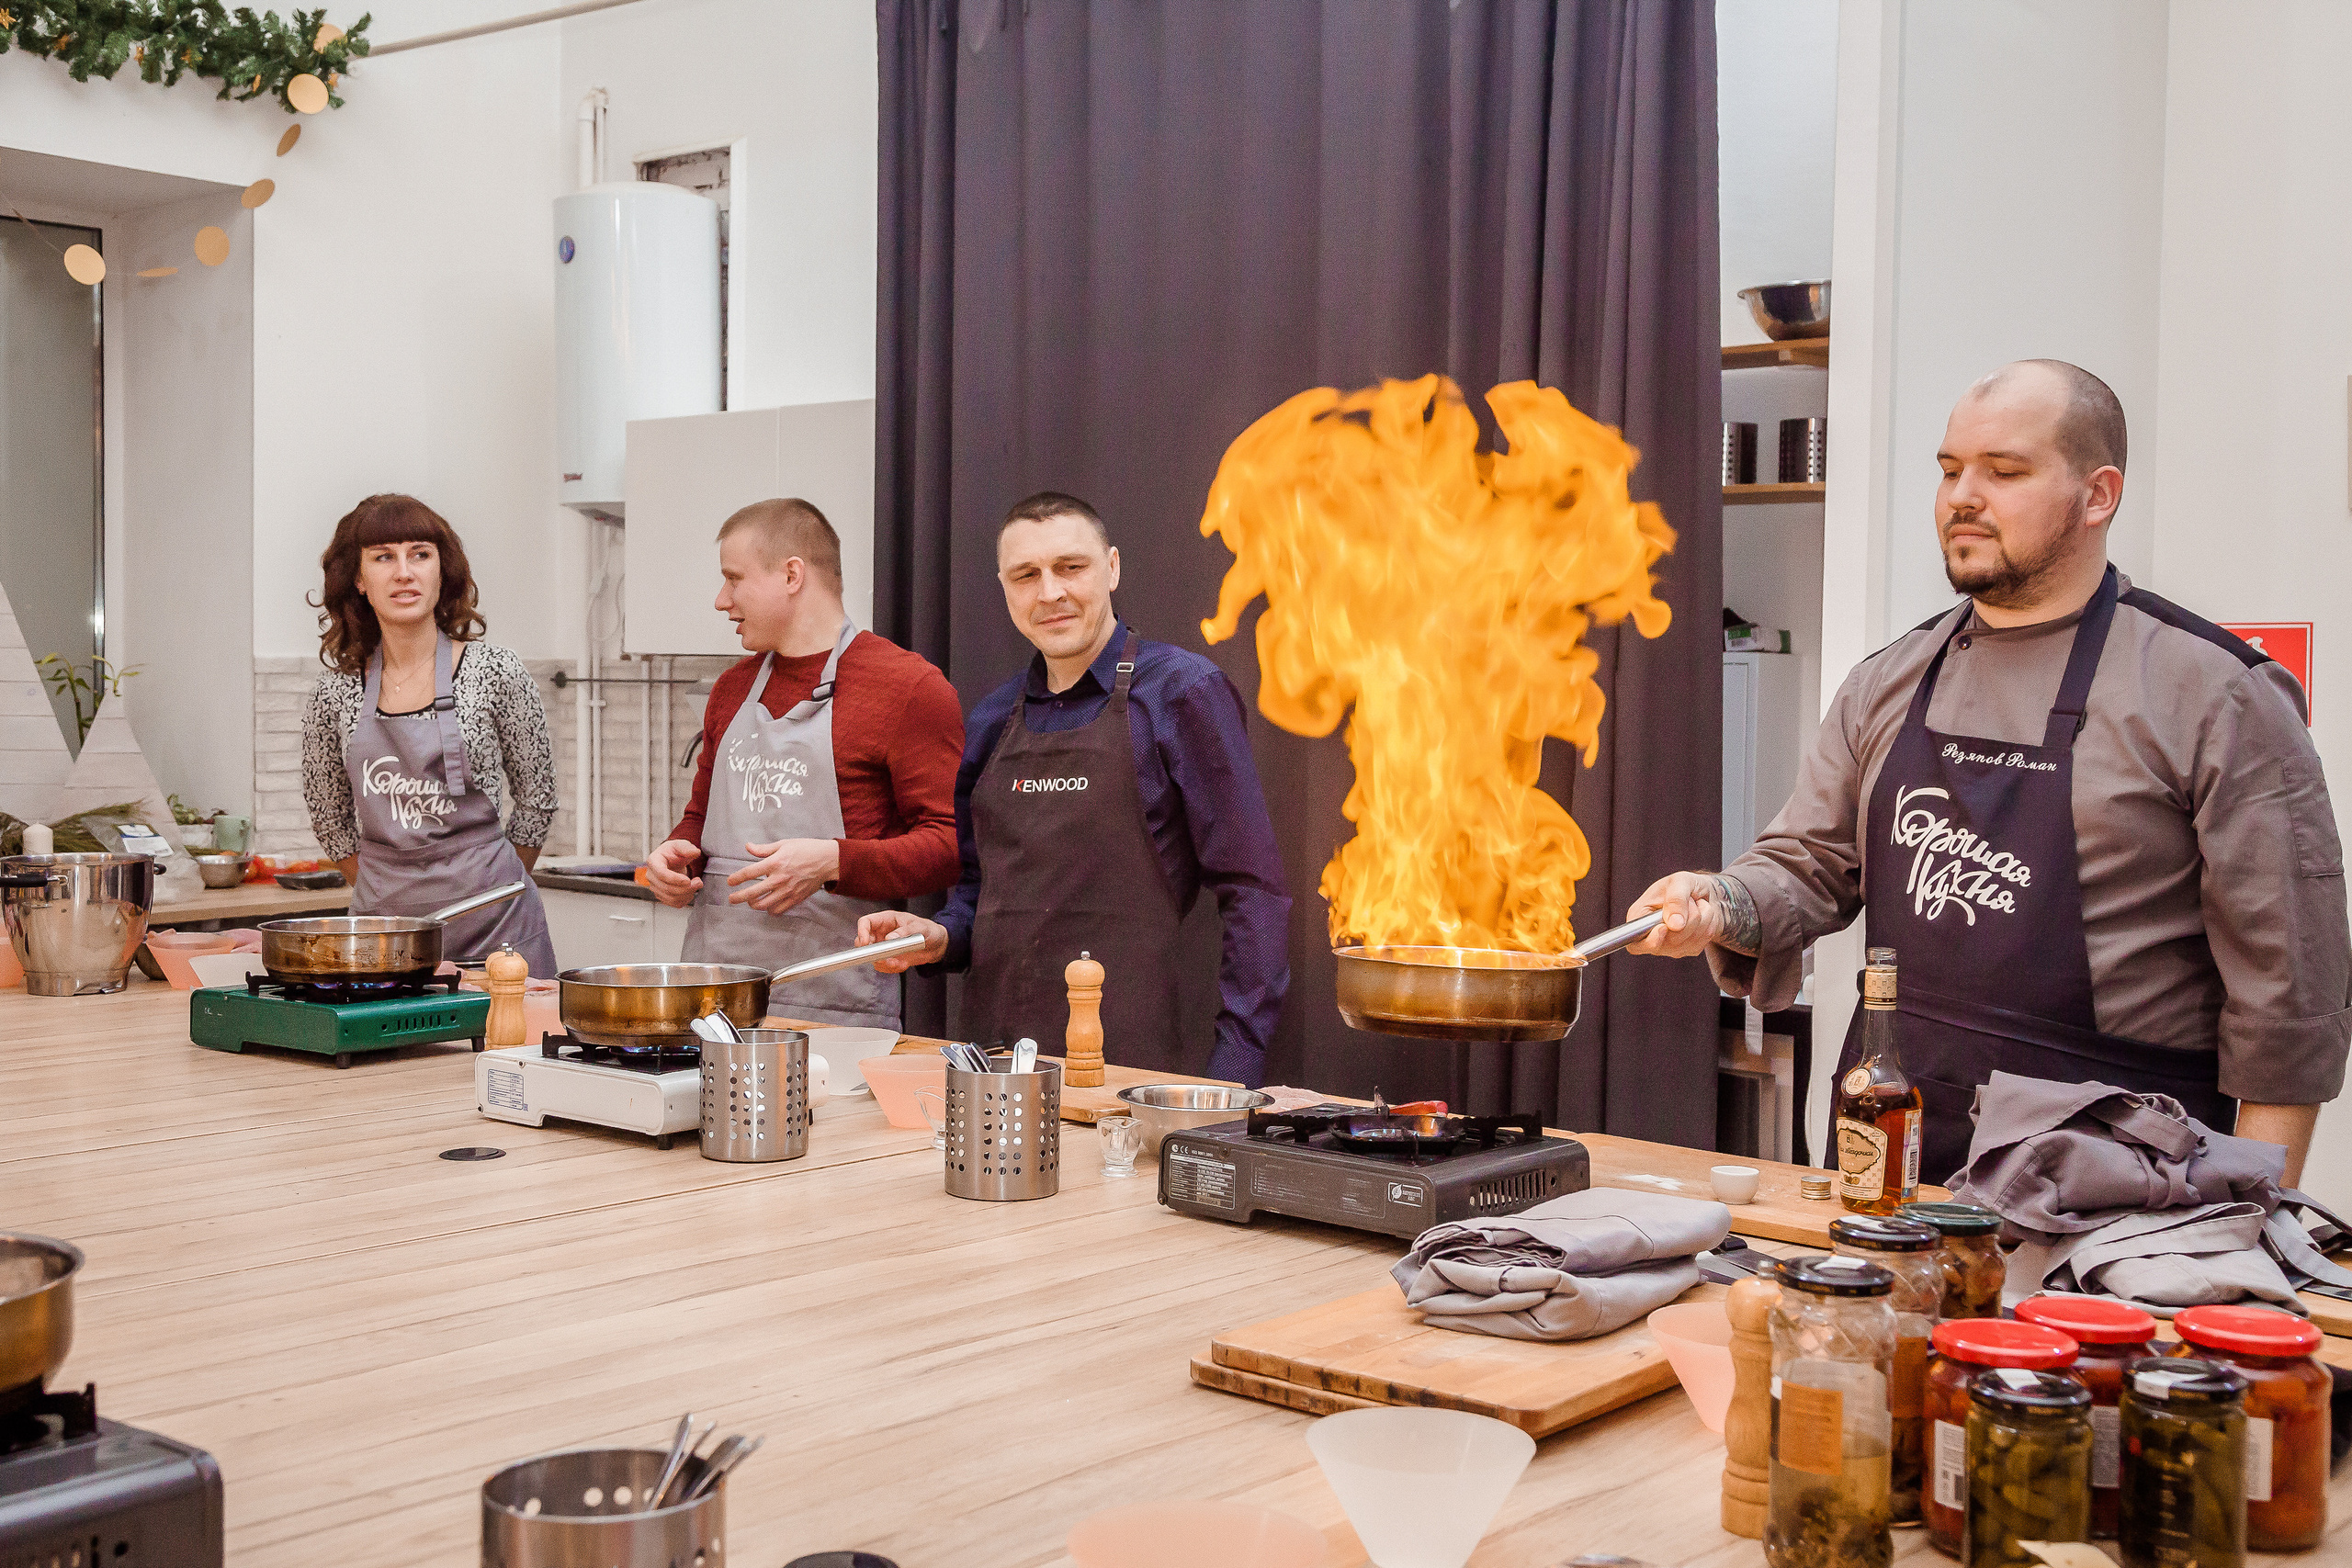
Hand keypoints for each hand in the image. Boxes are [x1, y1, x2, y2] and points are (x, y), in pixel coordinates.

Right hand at [643, 838, 703, 908]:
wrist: (671, 860)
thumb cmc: (673, 852)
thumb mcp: (680, 845)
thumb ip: (687, 848)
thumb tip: (695, 852)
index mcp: (653, 861)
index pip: (661, 874)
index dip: (675, 879)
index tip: (688, 880)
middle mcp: (651, 876)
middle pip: (667, 888)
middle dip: (686, 888)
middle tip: (699, 882)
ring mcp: (655, 887)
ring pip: (671, 898)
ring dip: (687, 894)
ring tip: (696, 885)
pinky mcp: (661, 895)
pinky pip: (673, 903)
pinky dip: (685, 900)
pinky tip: (690, 891)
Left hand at [726, 838, 840, 913]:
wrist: (827, 860)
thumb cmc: (806, 849)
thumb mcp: (784, 844)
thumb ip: (763, 849)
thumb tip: (748, 847)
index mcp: (775, 863)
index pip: (749, 873)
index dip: (736, 878)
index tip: (730, 882)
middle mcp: (779, 879)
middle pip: (752, 893)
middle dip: (738, 897)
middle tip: (732, 898)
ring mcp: (788, 891)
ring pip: (764, 905)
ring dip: (753, 904)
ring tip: (750, 902)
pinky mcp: (795, 898)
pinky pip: (778, 910)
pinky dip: (770, 910)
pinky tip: (767, 906)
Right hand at [856, 909, 947, 970]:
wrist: (938, 945)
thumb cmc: (930, 930)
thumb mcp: (921, 928)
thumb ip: (905, 932)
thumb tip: (889, 938)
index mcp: (887, 920)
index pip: (865, 922)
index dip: (861, 931)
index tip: (866, 943)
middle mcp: (882, 933)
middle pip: (862, 941)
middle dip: (869, 951)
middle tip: (881, 957)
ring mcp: (884, 947)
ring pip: (871, 956)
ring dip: (882, 962)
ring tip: (897, 963)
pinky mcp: (889, 958)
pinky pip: (882, 966)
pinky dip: (890, 968)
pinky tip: (902, 964)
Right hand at [1624, 871, 1729, 957]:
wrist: (1703, 892)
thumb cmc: (1685, 885)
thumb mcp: (1679, 881)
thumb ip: (1675, 900)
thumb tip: (1675, 925)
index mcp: (1639, 917)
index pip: (1636, 943)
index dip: (1651, 940)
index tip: (1663, 928)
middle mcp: (1650, 936)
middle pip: (1670, 943)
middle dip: (1688, 918)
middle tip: (1690, 899)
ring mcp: (1669, 947)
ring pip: (1689, 942)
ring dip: (1701, 919)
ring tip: (1697, 904)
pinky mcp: (1687, 950)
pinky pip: (1700, 943)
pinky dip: (1707, 925)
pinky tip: (1702, 915)